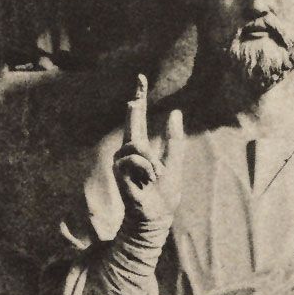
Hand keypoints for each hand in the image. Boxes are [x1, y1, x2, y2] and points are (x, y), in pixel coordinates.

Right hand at [113, 73, 185, 229]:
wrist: (156, 216)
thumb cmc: (165, 194)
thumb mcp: (173, 162)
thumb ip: (173, 139)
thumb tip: (175, 112)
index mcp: (142, 147)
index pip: (138, 118)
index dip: (139, 97)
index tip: (141, 78)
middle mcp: (128, 150)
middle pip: (131, 120)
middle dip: (135, 107)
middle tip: (137, 95)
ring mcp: (121, 160)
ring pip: (137, 145)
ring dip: (150, 162)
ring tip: (154, 176)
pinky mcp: (119, 170)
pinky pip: (135, 159)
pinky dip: (145, 169)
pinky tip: (147, 179)